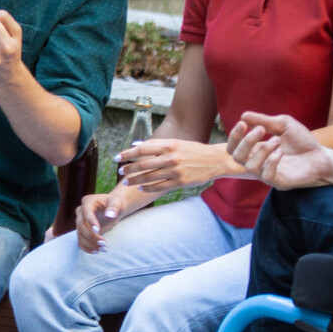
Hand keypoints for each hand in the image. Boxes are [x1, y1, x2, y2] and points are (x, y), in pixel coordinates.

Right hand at [74, 190, 141, 253]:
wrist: (113, 208)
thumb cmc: (116, 203)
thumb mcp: (117, 203)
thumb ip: (114, 208)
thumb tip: (109, 216)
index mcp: (88, 201)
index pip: (86, 212)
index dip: (90, 221)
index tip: (98, 230)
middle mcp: (81, 211)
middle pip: (81, 225)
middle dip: (92, 236)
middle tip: (104, 244)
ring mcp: (79, 221)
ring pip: (80, 235)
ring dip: (90, 244)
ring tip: (103, 249)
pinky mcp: (81, 231)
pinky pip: (80, 241)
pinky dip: (86, 247)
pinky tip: (96, 251)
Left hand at [116, 138, 238, 192]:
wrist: (215, 160)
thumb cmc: (193, 151)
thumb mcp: (176, 143)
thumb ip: (156, 145)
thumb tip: (135, 145)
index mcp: (169, 145)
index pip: (142, 149)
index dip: (127, 154)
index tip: (117, 158)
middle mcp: (171, 157)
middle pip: (143, 164)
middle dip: (128, 168)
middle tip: (120, 171)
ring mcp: (175, 171)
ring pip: (149, 177)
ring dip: (135, 180)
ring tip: (126, 182)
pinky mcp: (180, 182)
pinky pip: (159, 187)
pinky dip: (148, 188)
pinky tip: (141, 188)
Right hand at [225, 112, 332, 189]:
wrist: (321, 156)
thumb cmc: (302, 141)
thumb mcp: (283, 124)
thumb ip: (264, 120)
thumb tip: (243, 115)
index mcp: (256, 150)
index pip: (234, 147)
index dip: (234, 136)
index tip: (243, 123)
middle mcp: (258, 163)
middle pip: (237, 156)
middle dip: (246, 141)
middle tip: (262, 130)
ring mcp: (267, 174)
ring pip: (249, 166)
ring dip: (262, 149)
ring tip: (277, 140)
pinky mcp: (279, 182)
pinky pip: (266, 175)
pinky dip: (271, 161)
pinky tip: (281, 152)